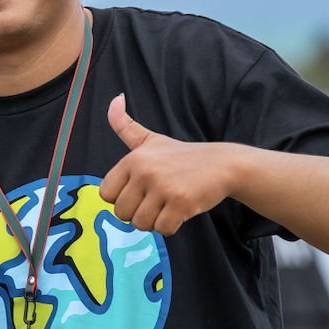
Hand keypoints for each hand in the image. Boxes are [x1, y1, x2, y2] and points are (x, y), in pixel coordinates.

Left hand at [98, 94, 238, 234]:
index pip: (106, 193)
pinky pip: (163, 229)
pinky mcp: (181, 203)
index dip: (121, 197)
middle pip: (121, 212)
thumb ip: (125, 125)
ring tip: (167, 205)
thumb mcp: (150, 139)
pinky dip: (171, 226)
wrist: (222, 164)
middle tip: (156, 201)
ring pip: (141, 224)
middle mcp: (145, 172)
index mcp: (133, 159)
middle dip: (138, 212)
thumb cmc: (182, 156)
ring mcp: (163, 188)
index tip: (138, 192)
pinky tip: (179, 211)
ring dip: (154, 221)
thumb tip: (115, 99)